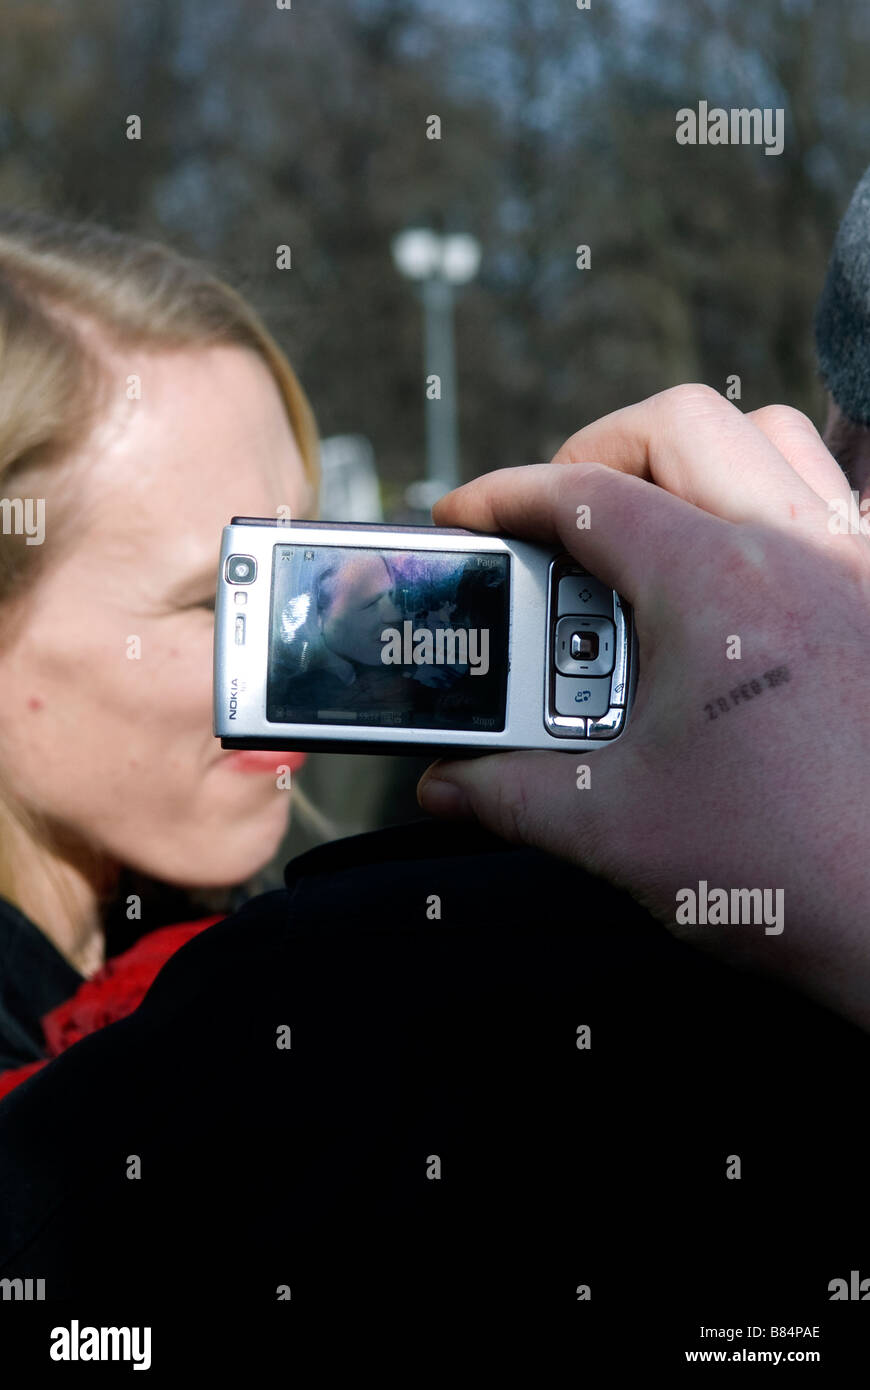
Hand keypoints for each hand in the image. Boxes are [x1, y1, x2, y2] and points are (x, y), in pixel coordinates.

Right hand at [417, 385, 869, 1028]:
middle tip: (553, 518)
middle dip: (594, 451)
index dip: (503, 495)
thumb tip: (448, 786)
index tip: (466, 515)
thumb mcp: (614, 826)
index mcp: (715, 585)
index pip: (582, 495)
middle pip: (679, 426)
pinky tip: (738, 583)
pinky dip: (769, 501)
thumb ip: (509, 793)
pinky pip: (833, 496)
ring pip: (771, 439)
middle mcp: (797, 548)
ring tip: (647, 527)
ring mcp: (858, 567)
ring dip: (693, 461)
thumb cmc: (789, 870)